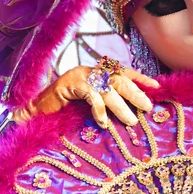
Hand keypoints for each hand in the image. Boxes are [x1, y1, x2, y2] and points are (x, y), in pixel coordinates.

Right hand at [14, 65, 158, 126]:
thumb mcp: (90, 104)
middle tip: (147, 107)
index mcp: (97, 73)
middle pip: (119, 78)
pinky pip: (91, 95)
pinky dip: (99, 109)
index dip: (140, 78)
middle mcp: (91, 70)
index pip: (123, 72)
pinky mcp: (69, 84)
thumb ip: (107, 103)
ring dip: (121, 106)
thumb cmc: (65, 109)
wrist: (36, 109)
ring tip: (131, 121)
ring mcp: (80, 76)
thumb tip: (131, 113)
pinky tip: (104, 122)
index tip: (156, 86)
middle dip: (135, 93)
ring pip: (107, 88)